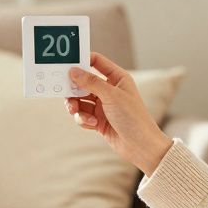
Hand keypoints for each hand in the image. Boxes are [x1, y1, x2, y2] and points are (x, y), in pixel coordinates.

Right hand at [65, 52, 172, 174]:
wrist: (140, 146)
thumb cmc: (133, 118)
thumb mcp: (112, 96)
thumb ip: (91, 82)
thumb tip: (73, 71)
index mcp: (117, 78)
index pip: (96, 61)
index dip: (82, 61)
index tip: (67, 66)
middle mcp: (109, 89)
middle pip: (83, 82)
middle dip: (74, 89)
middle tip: (67, 94)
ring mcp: (103, 105)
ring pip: (80, 100)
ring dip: (76, 106)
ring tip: (76, 111)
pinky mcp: (98, 120)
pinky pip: (82, 115)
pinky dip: (84, 119)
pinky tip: (93, 125)